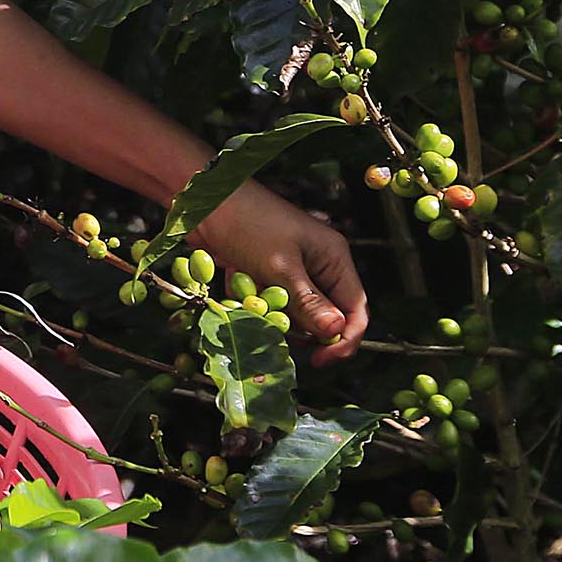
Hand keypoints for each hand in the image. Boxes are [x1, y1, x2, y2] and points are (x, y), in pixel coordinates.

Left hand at [194, 179, 369, 365]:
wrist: (205, 201)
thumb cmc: (248, 223)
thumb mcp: (281, 267)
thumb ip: (309, 302)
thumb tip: (336, 331)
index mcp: (334, 257)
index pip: (355, 308)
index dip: (344, 339)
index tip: (321, 360)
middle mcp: (318, 264)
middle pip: (325, 315)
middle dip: (303, 328)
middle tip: (279, 331)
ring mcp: (292, 269)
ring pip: (296, 313)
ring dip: (276, 317)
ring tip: (254, 303)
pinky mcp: (267, 273)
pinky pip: (272, 304)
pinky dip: (257, 305)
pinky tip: (239, 290)